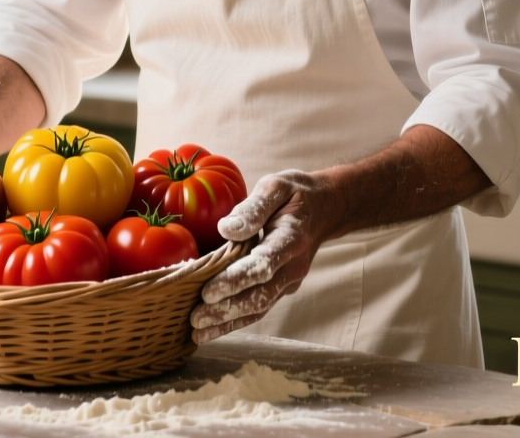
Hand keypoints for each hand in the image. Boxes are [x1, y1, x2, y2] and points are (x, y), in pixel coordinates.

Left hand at [187, 170, 346, 343]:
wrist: (324, 209)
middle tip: (195, 319)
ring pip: (259, 308)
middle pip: (260, 295)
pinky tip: (210, 331)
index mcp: (291, 239)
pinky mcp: (281, 288)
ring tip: (197, 333)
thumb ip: (254, 207)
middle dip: (227, 310)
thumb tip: (226, 229)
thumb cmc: (295, 195)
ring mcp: (289, 282)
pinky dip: (235, 322)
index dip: (236, 280)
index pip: (263, 264)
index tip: (208, 292)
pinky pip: (258, 308)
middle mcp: (292, 267)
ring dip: (228, 323)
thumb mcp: (276, 186)